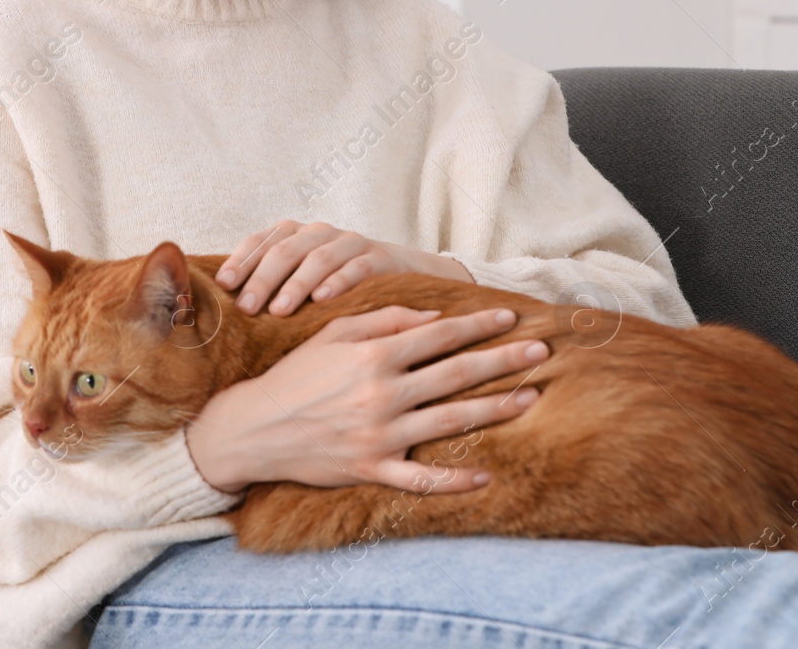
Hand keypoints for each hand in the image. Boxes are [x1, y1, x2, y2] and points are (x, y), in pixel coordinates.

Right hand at [184, 303, 547, 493]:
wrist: (255, 428)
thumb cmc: (297, 375)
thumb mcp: (334, 334)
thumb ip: (385, 321)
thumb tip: (434, 318)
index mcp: (374, 354)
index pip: (440, 335)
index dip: (478, 325)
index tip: (511, 319)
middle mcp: (382, 392)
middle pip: (457, 373)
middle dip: (503, 361)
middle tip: (542, 352)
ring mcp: (379, 434)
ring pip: (450, 419)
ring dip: (495, 408)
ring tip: (531, 399)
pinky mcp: (371, 468)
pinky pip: (421, 478)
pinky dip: (454, 479)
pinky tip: (485, 476)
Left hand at [215, 219, 473, 316]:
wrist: (405, 278)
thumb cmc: (341, 289)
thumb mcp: (306, 283)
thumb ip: (274, 287)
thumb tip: (231, 310)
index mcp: (298, 235)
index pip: (262, 240)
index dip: (242, 260)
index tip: (224, 286)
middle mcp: (322, 233)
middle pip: (286, 249)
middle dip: (263, 278)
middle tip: (247, 308)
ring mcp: (352, 242)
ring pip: (319, 257)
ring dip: (297, 284)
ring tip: (280, 310)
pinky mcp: (381, 257)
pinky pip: (357, 267)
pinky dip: (339, 282)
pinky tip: (323, 300)